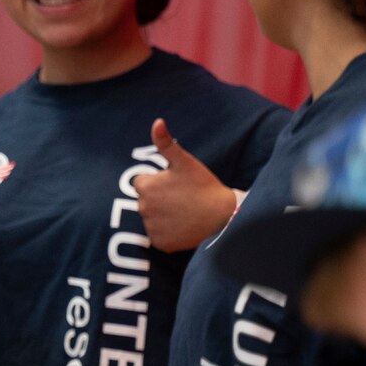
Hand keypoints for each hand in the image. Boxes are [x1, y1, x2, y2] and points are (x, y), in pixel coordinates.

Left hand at [132, 119, 237, 251]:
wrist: (222, 215)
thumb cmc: (203, 185)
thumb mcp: (184, 161)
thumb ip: (165, 143)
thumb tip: (157, 121)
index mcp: (145, 187)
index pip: (143, 183)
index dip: (159, 181)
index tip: (176, 184)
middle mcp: (143, 208)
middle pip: (146, 201)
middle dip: (160, 198)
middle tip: (182, 197)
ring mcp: (151, 228)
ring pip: (153, 218)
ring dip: (163, 215)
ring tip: (184, 210)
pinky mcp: (160, 243)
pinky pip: (159, 235)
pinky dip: (168, 232)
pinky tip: (183, 225)